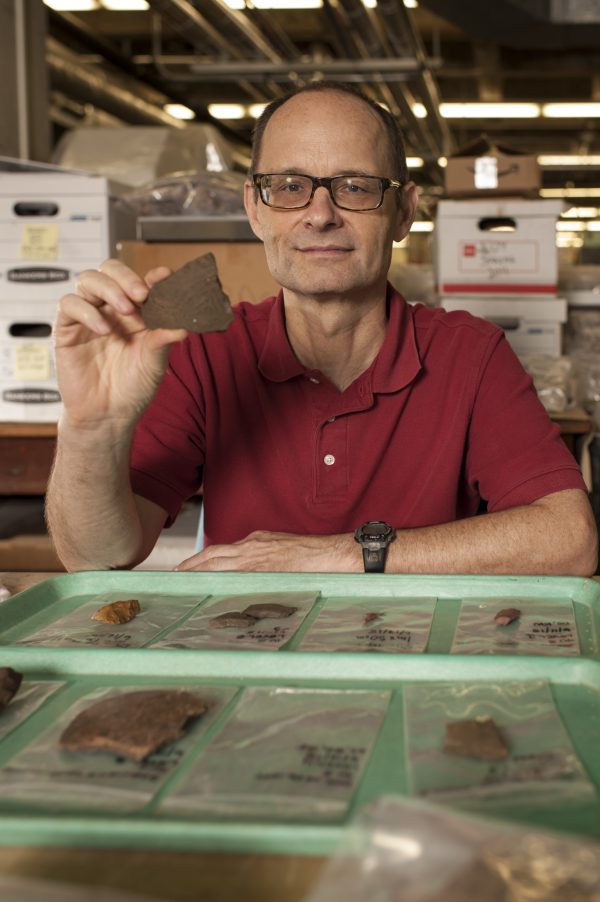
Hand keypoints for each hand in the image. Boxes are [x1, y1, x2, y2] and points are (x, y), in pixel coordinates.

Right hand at [54, 259, 186, 426]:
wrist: (108, 415)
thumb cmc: (134, 388)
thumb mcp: (156, 363)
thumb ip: (164, 339)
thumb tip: (184, 325)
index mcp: (137, 312)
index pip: (140, 281)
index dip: (151, 276)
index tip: (164, 278)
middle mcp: (111, 308)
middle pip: (110, 270)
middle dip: (126, 277)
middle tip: (141, 294)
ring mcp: (89, 315)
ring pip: (89, 280)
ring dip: (109, 289)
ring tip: (126, 309)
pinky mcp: (68, 328)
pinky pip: (69, 305)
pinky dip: (86, 311)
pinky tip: (103, 329)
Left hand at [175, 530, 359, 572]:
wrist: (330, 555)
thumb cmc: (312, 557)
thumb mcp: (282, 550)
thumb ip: (265, 560)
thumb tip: (255, 577)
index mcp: (256, 541)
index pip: (223, 551)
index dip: (203, 559)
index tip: (190, 567)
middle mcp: (250, 547)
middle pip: (212, 555)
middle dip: (192, 565)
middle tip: (176, 574)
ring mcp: (254, 557)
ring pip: (216, 563)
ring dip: (196, 572)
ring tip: (181, 581)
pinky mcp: (260, 568)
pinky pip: (230, 575)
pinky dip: (214, 580)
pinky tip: (203, 590)